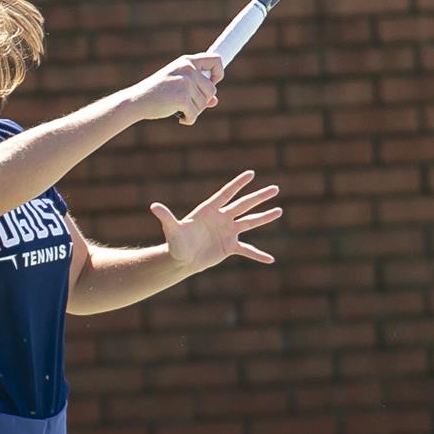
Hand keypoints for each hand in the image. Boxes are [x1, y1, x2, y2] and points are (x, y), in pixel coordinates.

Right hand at [131, 53, 223, 125]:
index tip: (211, 83)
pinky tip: (179, 119)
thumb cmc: (157, 93)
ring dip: (193, 111)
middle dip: (202, 101)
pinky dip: (188, 120)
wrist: (137, 101)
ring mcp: (185, 83)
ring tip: (178, 109)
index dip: (218, 74)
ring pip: (204, 103)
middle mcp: (188, 69)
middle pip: (212, 90)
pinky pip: (195, 114)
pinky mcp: (182, 97)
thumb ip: (196, 90)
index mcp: (187, 61)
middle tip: (186, 105)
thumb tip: (214, 101)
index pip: (216, 60)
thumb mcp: (177, 86)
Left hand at [151, 170, 282, 267]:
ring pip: (249, 222)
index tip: (251, 174)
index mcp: (210, 210)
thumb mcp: (172, 230)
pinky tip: (270, 259)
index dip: (238, 184)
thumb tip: (153, 206)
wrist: (182, 258)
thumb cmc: (176, 242)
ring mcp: (228, 231)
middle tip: (275, 188)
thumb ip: (166, 217)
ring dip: (264, 217)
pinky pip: (247, 250)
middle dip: (259, 197)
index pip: (226, 194)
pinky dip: (257, 255)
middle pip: (243, 205)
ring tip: (279, 211)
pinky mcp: (230, 246)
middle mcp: (222, 218)